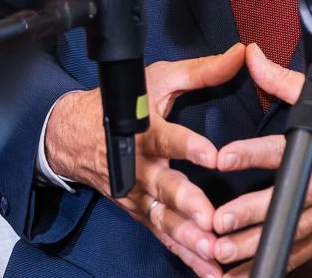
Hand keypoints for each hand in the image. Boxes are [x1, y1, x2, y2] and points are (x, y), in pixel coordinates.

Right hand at [44, 45, 246, 277]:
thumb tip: (239, 55)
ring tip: (212, 250)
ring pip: (163, 218)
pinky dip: (186, 256)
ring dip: (187, 236)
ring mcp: (137, 195)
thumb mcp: (158, 80)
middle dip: (186, 203)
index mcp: (144, 130)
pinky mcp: (140, 214)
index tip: (212, 155)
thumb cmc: (117, 104)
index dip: (187, 146)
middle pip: (162, 187)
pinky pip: (164, 238)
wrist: (72, 137)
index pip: (166, 137)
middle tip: (210, 217)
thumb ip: (201, 72)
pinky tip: (210, 270)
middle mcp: (139, 167)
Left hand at [209, 44, 311, 272]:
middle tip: (219, 220)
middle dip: (250, 213)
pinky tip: (239, 274)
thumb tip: (253, 56)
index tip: (224, 157)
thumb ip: (286, 82)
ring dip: (253, 244)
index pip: (283, 152)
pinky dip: (268, 264)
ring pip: (286, 234)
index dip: (253, 153)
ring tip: (221, 251)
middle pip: (282, 202)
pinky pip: (295, 254)